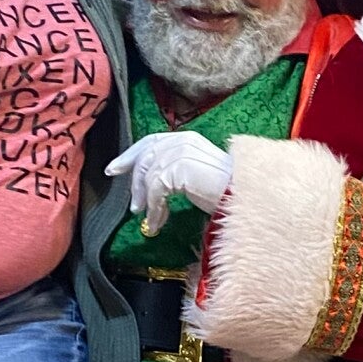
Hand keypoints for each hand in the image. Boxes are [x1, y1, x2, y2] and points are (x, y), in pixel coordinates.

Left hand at [107, 130, 233, 236]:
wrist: (247, 196)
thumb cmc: (229, 191)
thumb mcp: (197, 176)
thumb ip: (175, 174)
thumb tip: (152, 187)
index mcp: (187, 139)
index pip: (150, 141)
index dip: (130, 155)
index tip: (114, 169)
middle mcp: (183, 141)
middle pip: (145, 156)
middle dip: (133, 179)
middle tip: (131, 204)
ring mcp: (182, 152)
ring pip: (149, 175)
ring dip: (146, 200)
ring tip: (148, 218)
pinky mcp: (181, 168)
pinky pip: (156, 190)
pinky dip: (154, 208)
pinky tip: (159, 222)